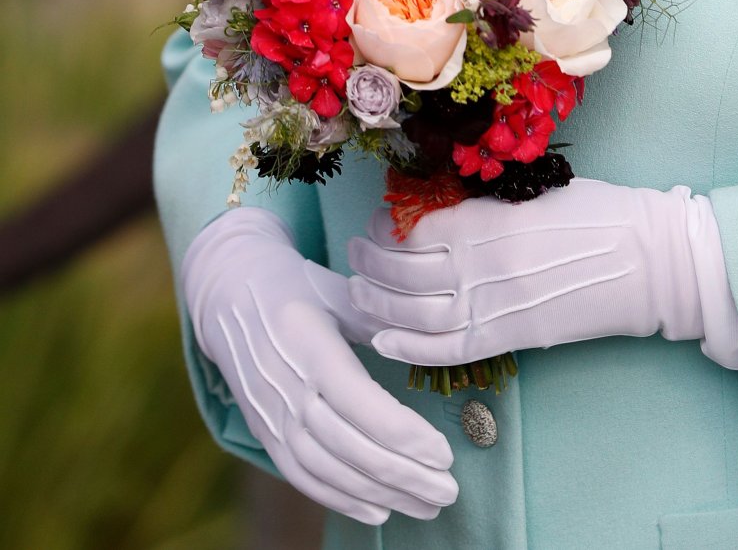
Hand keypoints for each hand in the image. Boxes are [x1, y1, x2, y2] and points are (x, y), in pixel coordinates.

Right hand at [182, 207, 457, 526]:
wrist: (229, 294)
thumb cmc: (299, 286)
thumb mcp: (339, 291)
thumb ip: (379, 322)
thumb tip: (425, 346)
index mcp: (312, 349)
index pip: (362, 407)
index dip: (405, 437)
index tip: (444, 454)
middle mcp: (289, 390)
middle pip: (351, 447)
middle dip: (403, 476)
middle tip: (447, 492)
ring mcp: (273, 416)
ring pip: (330, 470)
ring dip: (380, 494)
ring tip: (425, 506)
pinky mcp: (266, 433)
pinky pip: (303, 476)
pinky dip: (341, 499)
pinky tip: (378, 510)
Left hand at [347, 177, 737, 369]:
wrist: (648, 261)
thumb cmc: (600, 214)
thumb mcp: (537, 191)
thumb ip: (487, 203)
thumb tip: (441, 209)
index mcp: (488, 219)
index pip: (415, 227)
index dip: (386, 229)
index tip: (375, 223)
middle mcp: (482, 263)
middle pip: (404, 272)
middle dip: (369, 266)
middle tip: (354, 258)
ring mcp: (494, 304)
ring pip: (415, 313)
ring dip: (378, 306)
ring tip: (360, 295)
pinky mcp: (510, 337)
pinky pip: (446, 348)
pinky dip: (408, 348)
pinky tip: (383, 342)